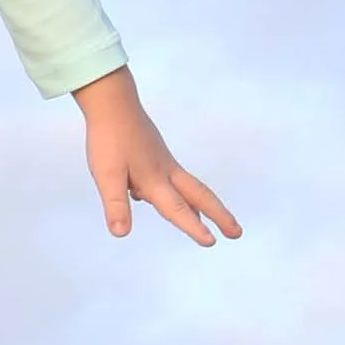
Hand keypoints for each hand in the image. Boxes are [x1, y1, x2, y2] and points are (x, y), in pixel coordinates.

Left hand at [73, 68, 240, 246]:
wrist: (113, 102)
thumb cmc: (109, 139)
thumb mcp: (107, 176)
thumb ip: (116, 205)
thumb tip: (121, 233)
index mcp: (156, 180)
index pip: (178, 209)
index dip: (193, 227)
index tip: (212, 242)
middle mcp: (165, 172)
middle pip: (199, 196)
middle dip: (219, 215)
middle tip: (237, 233)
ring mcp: (162, 161)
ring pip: (188, 187)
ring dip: (202, 205)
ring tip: (208, 219)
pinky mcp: (156, 153)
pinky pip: (173, 179)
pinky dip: (180, 192)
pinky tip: (169, 196)